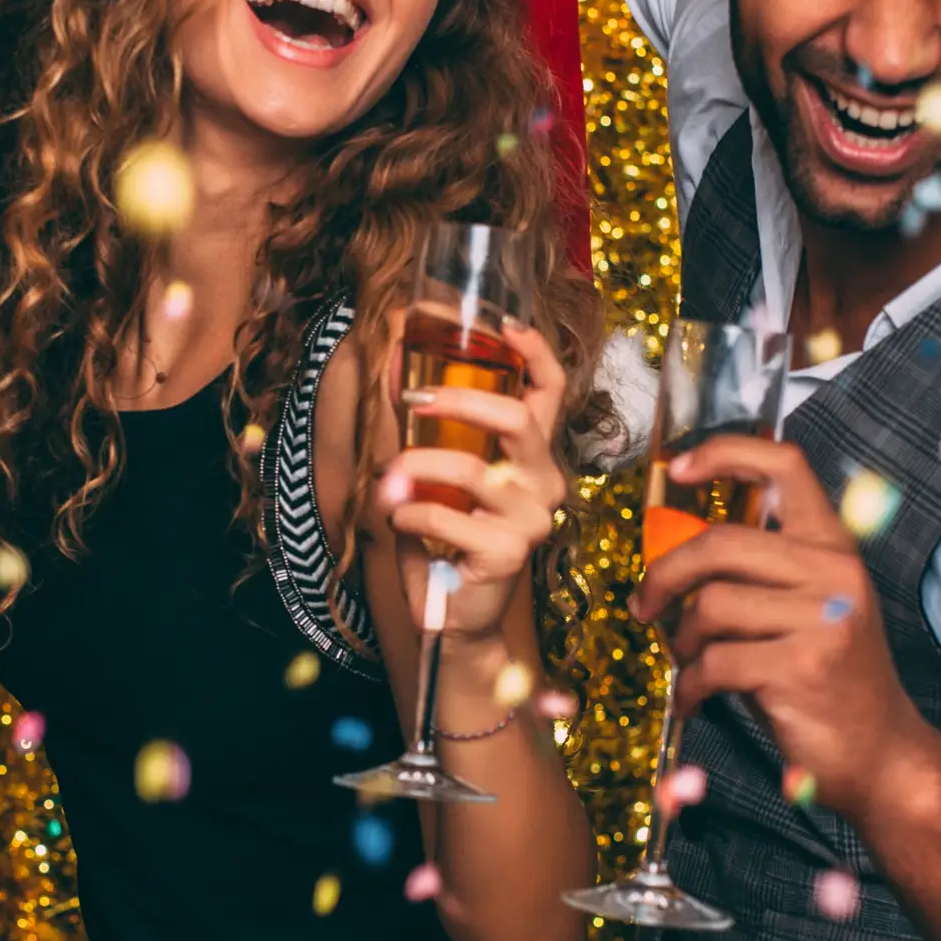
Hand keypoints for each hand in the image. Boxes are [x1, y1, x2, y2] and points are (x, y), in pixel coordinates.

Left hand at [372, 321, 568, 645]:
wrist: (453, 616)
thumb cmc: (447, 538)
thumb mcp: (437, 474)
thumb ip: (427, 428)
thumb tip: (392, 367)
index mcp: (534, 455)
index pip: (551, 392)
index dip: (534, 352)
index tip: (502, 324)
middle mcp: (545, 482)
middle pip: (516, 419)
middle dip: (459, 399)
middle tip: (411, 398)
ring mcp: (532, 520)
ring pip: (471, 470)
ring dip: (415, 466)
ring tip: (388, 478)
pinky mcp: (509, 554)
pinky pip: (445, 518)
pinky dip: (408, 513)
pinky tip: (398, 520)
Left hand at [632, 433, 931, 813]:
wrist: (882, 755)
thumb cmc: (829, 680)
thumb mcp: (807, 610)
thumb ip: (760, 573)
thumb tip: (674, 551)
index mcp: (834, 547)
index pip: (786, 467)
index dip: (727, 453)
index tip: (682, 468)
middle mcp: (834, 573)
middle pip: (722, 542)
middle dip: (666, 575)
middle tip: (645, 605)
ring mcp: (822, 620)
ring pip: (711, 605)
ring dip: (685, 641)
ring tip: (690, 663)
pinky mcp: (801, 668)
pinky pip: (714, 662)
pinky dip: (690, 685)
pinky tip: (693, 699)